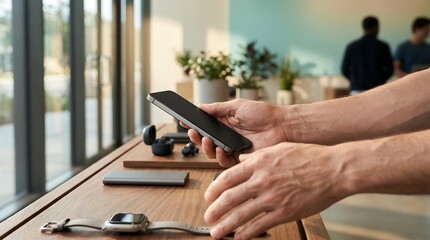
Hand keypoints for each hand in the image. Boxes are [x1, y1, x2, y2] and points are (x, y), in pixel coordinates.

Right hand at [186, 99, 287, 166]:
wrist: (281, 126)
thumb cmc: (263, 114)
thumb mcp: (237, 106)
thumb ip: (217, 108)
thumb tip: (199, 106)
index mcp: (225, 122)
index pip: (204, 125)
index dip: (194, 125)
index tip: (184, 123)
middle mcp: (227, 136)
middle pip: (205, 141)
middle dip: (196, 138)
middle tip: (193, 133)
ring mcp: (232, 148)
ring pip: (212, 153)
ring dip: (206, 148)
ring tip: (206, 140)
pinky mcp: (240, 159)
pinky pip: (224, 161)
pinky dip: (220, 156)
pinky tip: (221, 149)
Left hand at [204, 142, 343, 238]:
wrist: (334, 169)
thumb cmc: (309, 157)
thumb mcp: (278, 149)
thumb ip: (256, 156)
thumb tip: (240, 159)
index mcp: (259, 163)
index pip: (227, 178)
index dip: (214, 190)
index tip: (209, 196)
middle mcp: (262, 181)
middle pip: (229, 198)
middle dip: (214, 210)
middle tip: (207, 217)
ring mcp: (273, 198)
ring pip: (241, 215)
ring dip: (225, 226)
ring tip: (216, 232)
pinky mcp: (285, 212)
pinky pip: (260, 225)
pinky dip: (247, 233)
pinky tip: (239, 237)